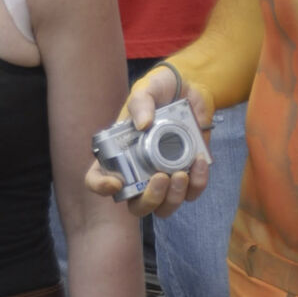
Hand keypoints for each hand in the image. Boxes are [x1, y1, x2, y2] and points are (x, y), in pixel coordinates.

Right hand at [84, 65, 214, 218]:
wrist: (190, 89)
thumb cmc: (160, 90)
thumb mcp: (146, 89)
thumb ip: (141, 102)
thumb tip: (143, 124)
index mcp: (118, 154)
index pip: (98, 179)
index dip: (101, 187)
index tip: (116, 182)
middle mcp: (138, 172)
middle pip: (136, 206)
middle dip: (149, 200)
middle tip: (160, 178)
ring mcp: (163, 177)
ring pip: (164, 207)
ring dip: (173, 197)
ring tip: (181, 174)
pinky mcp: (188, 176)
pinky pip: (192, 193)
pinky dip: (197, 183)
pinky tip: (199, 163)